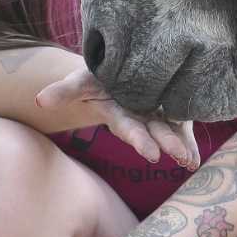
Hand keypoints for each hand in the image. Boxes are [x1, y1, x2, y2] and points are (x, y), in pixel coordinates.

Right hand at [36, 63, 197, 167]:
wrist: (112, 74)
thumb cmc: (94, 78)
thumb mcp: (79, 81)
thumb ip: (64, 91)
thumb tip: (40, 101)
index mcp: (118, 113)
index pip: (129, 128)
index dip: (139, 140)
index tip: (152, 155)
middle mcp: (138, 117)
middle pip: (153, 132)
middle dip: (166, 144)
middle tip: (180, 158)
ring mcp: (155, 114)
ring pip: (169, 131)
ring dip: (181, 147)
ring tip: (190, 162)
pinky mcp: (170, 108)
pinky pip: (181, 125)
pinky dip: (189, 141)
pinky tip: (196, 159)